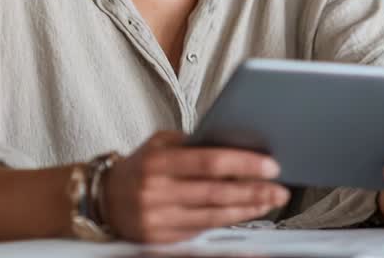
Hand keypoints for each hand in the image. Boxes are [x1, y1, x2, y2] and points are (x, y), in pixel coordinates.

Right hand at [100, 131, 289, 242]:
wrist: (103, 199)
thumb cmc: (140, 166)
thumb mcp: (159, 145)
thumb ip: (193, 145)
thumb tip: (237, 146)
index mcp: (157, 162)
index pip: (208, 161)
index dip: (243, 164)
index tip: (270, 165)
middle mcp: (156, 192)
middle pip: (216, 192)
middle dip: (254, 190)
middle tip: (280, 188)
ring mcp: (158, 219)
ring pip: (214, 215)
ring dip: (248, 209)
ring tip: (270, 200)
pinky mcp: (161, 240)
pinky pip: (203, 229)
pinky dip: (228, 220)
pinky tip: (246, 212)